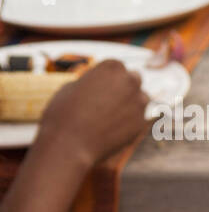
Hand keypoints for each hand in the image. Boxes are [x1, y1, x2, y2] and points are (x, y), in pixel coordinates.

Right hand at [36, 59, 150, 167]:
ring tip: (108, 117)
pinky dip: (128, 123)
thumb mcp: (71, 86)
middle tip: (109, 100)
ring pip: (140, 99)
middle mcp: (131, 81)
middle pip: (133, 79)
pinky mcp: (142, 123)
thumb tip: (99, 85)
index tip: (99, 87)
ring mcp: (139, 103)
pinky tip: (111, 130)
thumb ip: (92, 82)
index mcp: (112, 66)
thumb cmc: (63, 113)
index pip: (117, 67)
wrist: (69, 145)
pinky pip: (137, 119)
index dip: (107, 77)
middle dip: (124, 87)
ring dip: (129, 104)